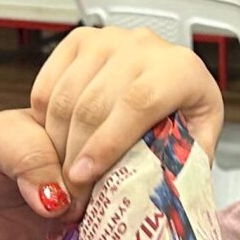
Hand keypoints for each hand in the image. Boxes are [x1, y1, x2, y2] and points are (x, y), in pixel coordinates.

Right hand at [30, 24, 223, 191]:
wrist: (167, 80)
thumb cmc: (183, 118)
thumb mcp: (195, 147)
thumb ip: (179, 171)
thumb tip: (151, 199)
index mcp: (180, 70)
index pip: (139, 103)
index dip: (108, 143)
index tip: (84, 177)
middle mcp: (143, 48)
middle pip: (95, 104)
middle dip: (76, 155)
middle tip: (70, 195)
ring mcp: (107, 41)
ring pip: (66, 99)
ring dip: (57, 146)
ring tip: (62, 180)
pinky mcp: (79, 42)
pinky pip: (47, 89)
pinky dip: (44, 125)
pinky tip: (56, 148)